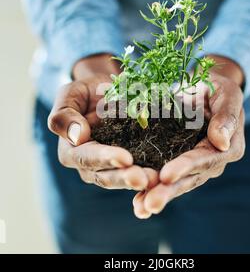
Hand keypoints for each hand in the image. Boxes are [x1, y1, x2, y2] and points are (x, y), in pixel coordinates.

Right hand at [48, 54, 158, 191]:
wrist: (105, 91)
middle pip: (106, 175)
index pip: (87, 157)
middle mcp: (90, 164)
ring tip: (157, 180)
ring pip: (124, 178)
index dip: (105, 158)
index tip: (125, 158)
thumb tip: (77, 136)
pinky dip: (150, 174)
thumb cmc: (85, 92)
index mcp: (72, 150)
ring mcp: (111, 166)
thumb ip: (64, 115)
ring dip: (140, 180)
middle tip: (144, 179)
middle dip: (125, 178)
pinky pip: (139, 170)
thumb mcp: (70, 95)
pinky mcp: (130, 162)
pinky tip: (164, 176)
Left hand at [133, 56, 245, 217]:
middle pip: (189, 179)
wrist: (205, 91)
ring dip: (158, 195)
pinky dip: (152, 189)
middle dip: (169, 191)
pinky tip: (137, 203)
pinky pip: (166, 178)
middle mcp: (211, 162)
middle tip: (149, 205)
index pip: (205, 159)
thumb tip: (221, 142)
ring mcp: (194, 165)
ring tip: (140, 209)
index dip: (186, 167)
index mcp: (226, 147)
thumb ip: (227, 116)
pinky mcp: (179, 162)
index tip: (166, 176)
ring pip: (177, 183)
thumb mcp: (227, 94)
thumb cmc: (218, 89)